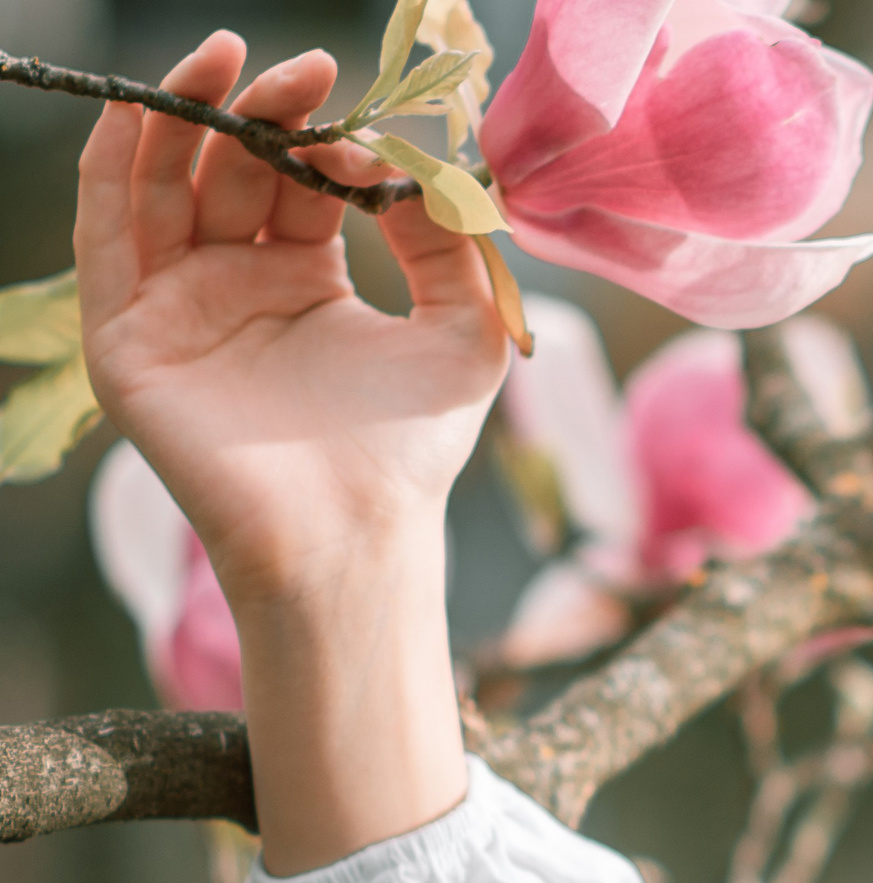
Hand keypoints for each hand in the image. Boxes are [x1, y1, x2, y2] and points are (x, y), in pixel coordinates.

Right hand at [73, 32, 509, 606]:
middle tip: (300, 68)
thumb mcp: (464, 330)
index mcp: (305, 283)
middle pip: (229, 171)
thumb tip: (422, 166)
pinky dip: (119, 165)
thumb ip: (452, 244)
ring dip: (183, 115)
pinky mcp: (129, 336)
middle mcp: (235, 287)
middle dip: (260, 113)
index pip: (297, 182)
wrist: (354, 534)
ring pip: (161, 185)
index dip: (320, 137)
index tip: (353, 108)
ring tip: (223, 60)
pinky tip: (146, 113)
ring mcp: (176, 308)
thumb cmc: (411, 450)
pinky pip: (109, 232)